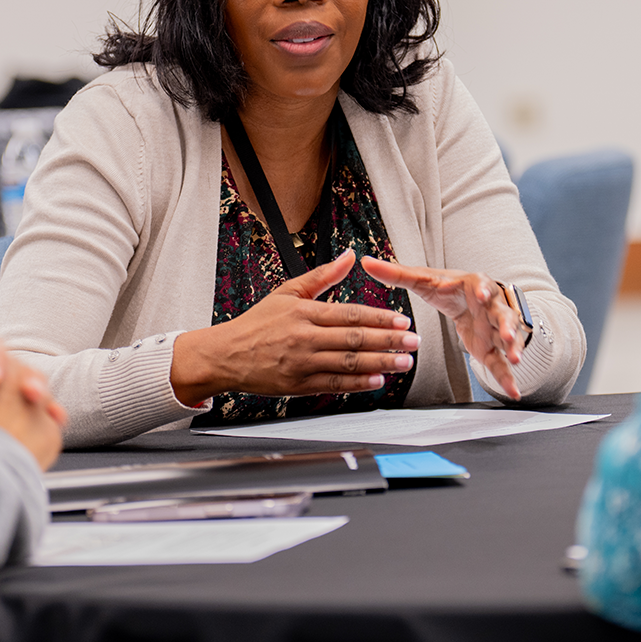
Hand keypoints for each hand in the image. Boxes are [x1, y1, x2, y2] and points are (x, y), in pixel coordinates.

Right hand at [170, 249, 419, 406]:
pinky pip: (334, 385)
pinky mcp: (299, 385)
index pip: (350, 314)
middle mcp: (305, 338)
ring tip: (404, 362)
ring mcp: (302, 363)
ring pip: (348, 363)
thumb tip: (349, 257)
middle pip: (355, 339)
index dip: (380, 318)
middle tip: (413, 342)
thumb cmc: (256, 324)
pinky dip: (358, 384)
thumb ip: (322, 276)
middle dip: (389, 341)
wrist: (227, 355)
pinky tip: (377, 381)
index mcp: (305, 313)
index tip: (402, 321)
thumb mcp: (287, 292)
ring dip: (380, 363)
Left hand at [360, 258, 527, 400]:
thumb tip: (366, 262)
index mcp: (475, 285)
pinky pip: (502, 364)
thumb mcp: (426, 280)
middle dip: (507, 323)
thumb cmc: (451, 287)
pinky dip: (508, 379)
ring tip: (517, 360)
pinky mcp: (493, 347)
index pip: (481, 284)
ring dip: (514, 348)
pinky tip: (515, 393)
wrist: (475, 298)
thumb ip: (398, 274)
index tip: (481, 293)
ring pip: (508, 338)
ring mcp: (495, 328)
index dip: (482, 289)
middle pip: (502, 313)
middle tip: (507, 334)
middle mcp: (491, 305)